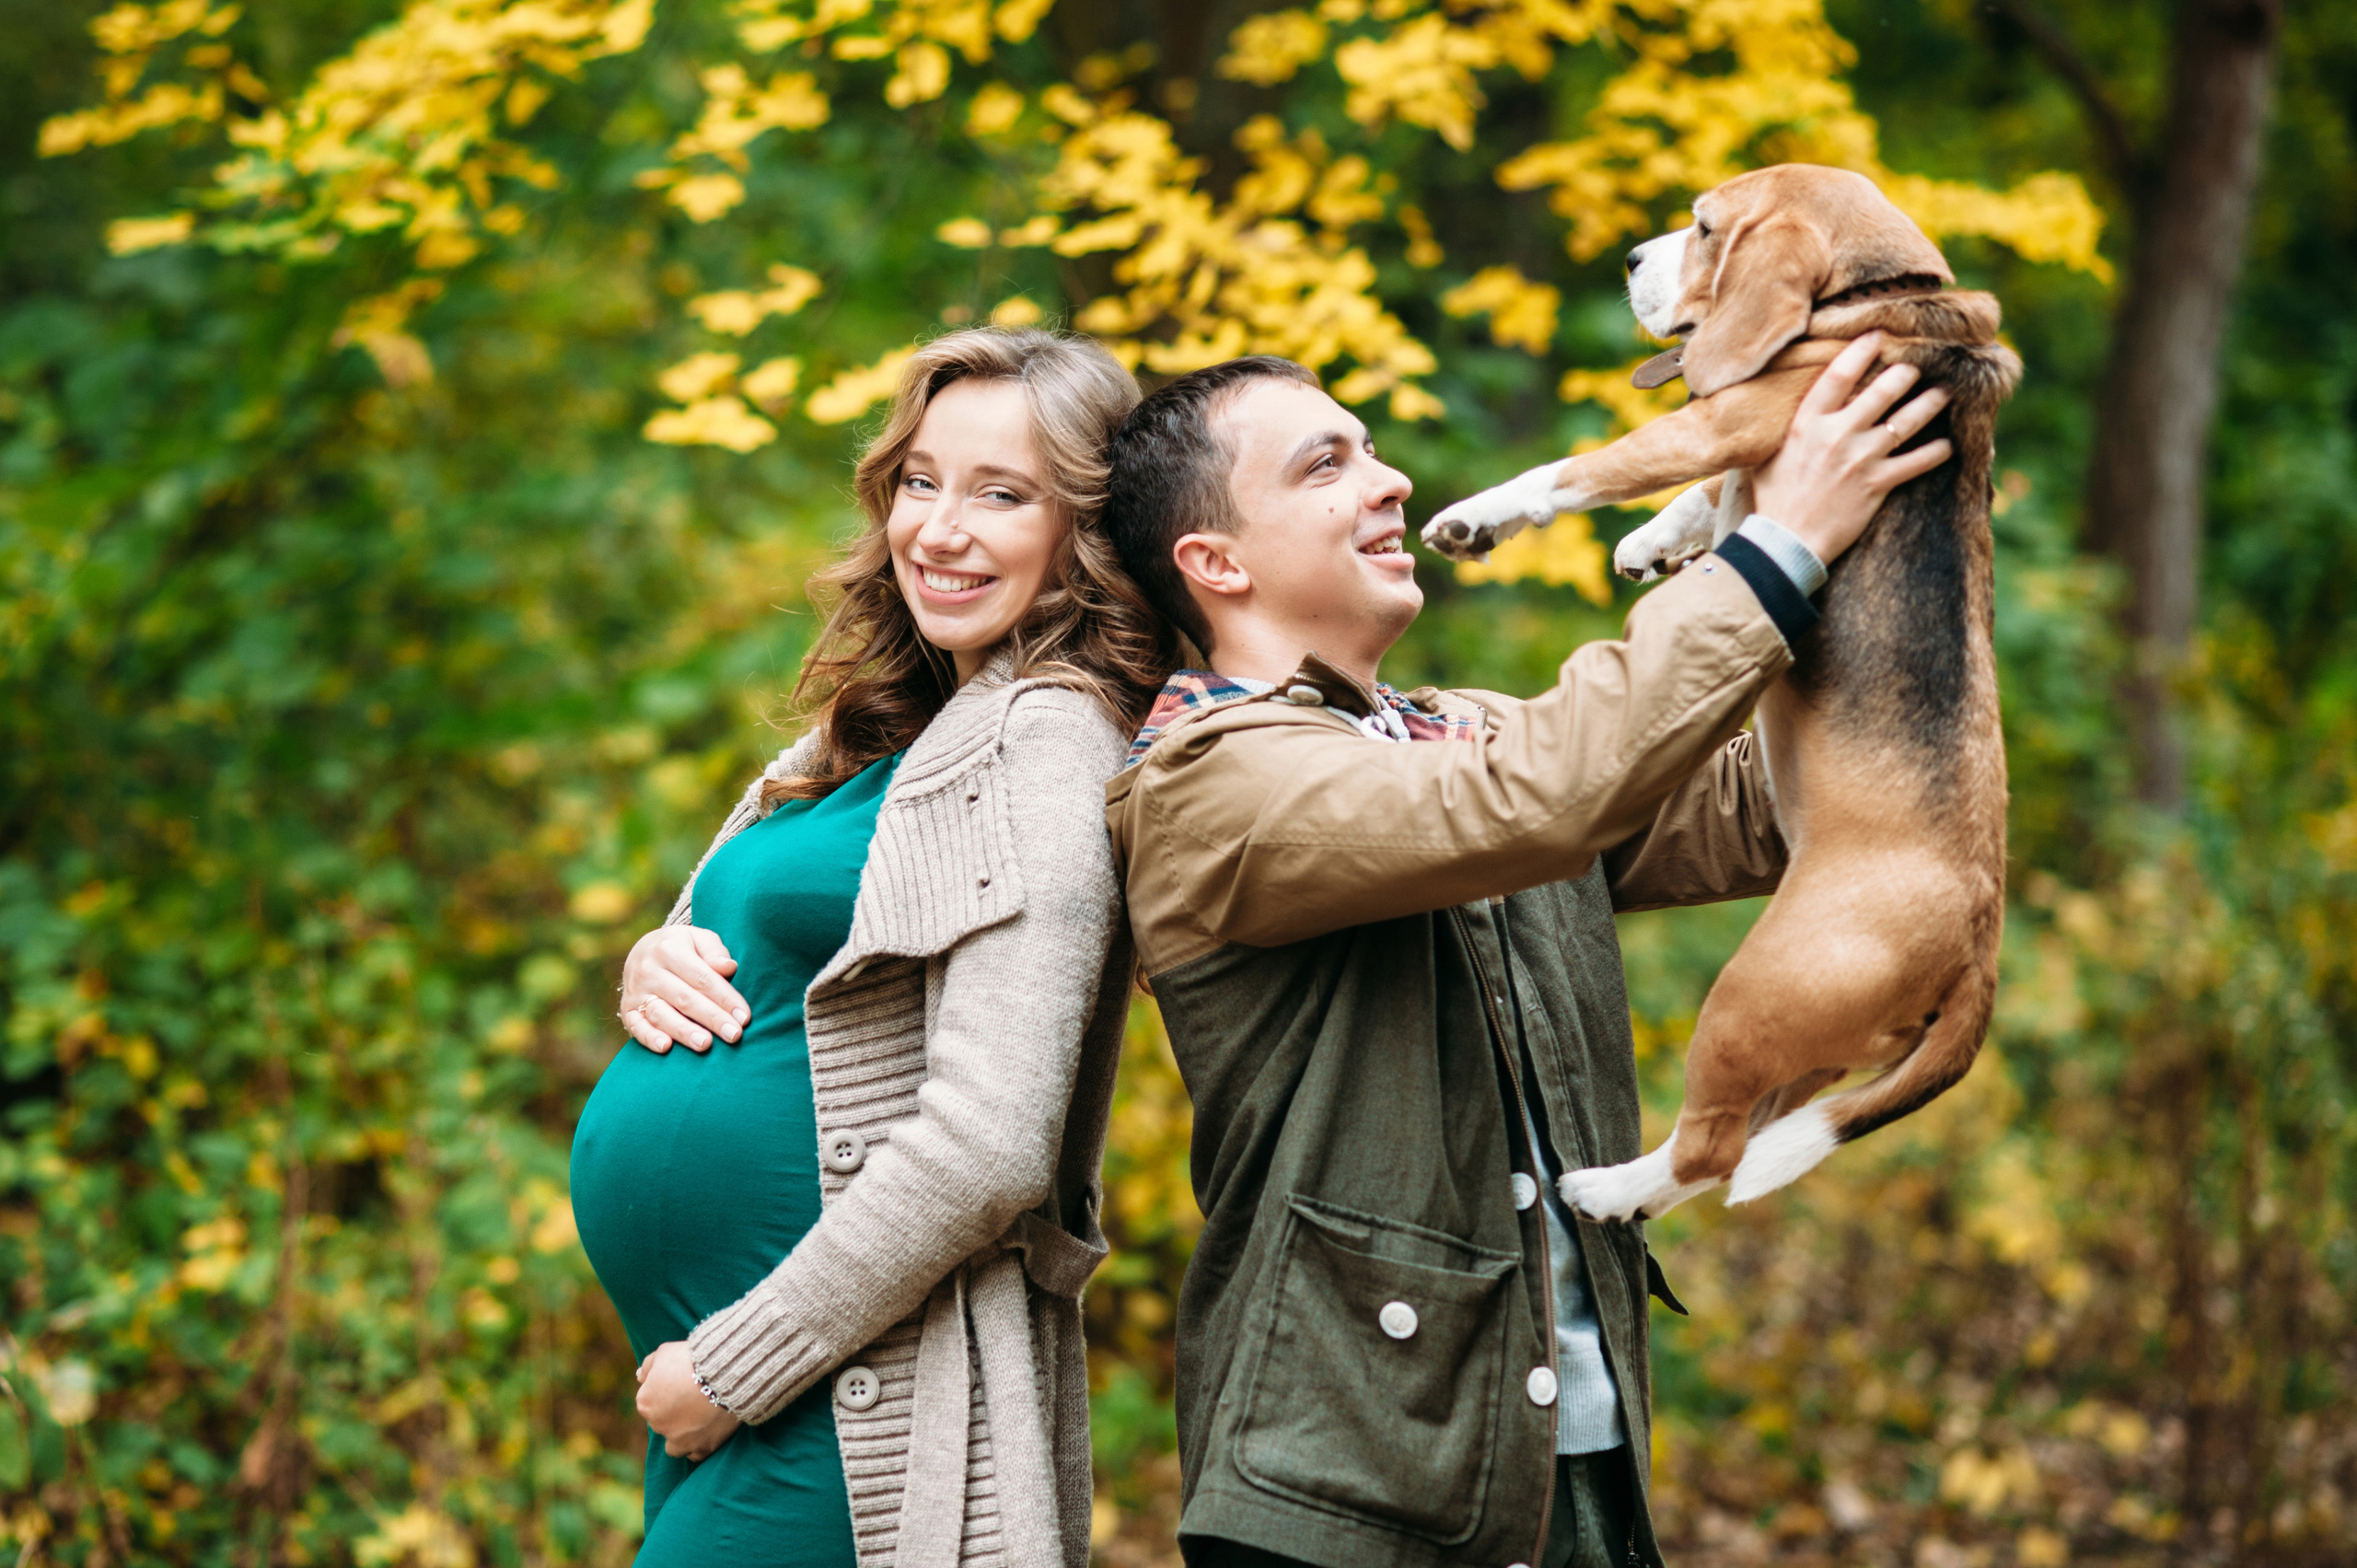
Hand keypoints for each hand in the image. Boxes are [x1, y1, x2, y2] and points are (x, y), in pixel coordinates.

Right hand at [618, 925, 747, 1054]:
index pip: (703, 978)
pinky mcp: (627, 1010)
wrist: (643, 951)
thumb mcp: (699, 939)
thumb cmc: (682, 948)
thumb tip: (728, 968)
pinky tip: (666, 1047)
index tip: (744, 1017)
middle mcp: (649, 970)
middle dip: (712, 1018)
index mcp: (669, 950)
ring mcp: (635, 992)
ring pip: (661, 1014)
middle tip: (734, 1035)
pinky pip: (636, 1026)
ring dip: (684, 1031)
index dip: (725, 998)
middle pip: (685, 998)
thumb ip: (715, 951)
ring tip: (705, 1044)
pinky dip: (649, 1038)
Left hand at [636, 1341, 741, 1460]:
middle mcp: (658, 1425)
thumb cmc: (692, 1359)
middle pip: (663, 1422)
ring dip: (682, 1437)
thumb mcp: (665, 1352)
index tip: (682, 1383)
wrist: (724, 1373)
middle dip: (674, 1413)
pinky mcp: (702, 1447)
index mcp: (645, 1403)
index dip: (666, 1391)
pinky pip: (696, 1454)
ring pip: (674, 1446)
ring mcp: (679, 1440)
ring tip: (699, 1421)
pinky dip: (700, 1446)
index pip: (650, 1401)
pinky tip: (708, 1432)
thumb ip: (649, 1365)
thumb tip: (640, 1376)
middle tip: (694, 1398)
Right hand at [1752, 332, 1954, 565]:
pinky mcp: (1876, 485)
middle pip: (1881, 391)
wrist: (1784, 541)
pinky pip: (1916, 462)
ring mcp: (1859, 459)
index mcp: (1807, 423)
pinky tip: (1948, 445)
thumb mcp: (1768, 454)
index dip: (1861, 350)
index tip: (1879, 336)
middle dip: (1905, 373)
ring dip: (1929, 403)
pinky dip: (1936, 452)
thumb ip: (1786, 429)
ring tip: (1944, 392)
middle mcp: (1836, 435)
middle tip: (1917, 365)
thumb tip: (1786, 409)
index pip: (1839, 375)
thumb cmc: (1772, 498)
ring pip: (1905, 421)